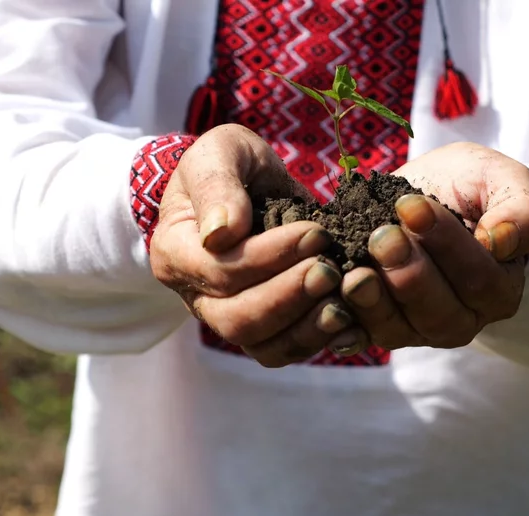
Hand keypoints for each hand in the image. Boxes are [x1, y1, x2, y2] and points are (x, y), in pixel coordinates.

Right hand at [150, 124, 366, 366]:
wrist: (244, 185)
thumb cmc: (229, 165)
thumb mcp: (219, 153)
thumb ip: (217, 185)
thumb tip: (222, 232)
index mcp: (176, 253)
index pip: (220, 270)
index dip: (269, 257)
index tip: (315, 232)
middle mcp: (197, 296)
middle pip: (238, 320)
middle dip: (289, 297)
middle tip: (330, 270)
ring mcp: (228, 318)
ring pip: (264, 346)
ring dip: (307, 328)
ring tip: (344, 301)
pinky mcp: (264, 329)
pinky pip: (288, 350)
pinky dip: (322, 341)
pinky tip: (352, 325)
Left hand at [342, 142, 528, 349]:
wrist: (426, 198)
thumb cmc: (471, 189)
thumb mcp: (502, 183)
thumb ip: (520, 211)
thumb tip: (500, 242)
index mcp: (499, 288)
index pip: (479, 277)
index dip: (447, 244)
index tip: (413, 204)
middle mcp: (462, 318)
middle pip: (439, 313)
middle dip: (408, 275)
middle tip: (381, 236)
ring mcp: (418, 329)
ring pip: (398, 329)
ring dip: (373, 302)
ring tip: (352, 270)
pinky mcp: (380, 327)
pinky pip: (361, 334)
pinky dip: (342, 321)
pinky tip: (329, 299)